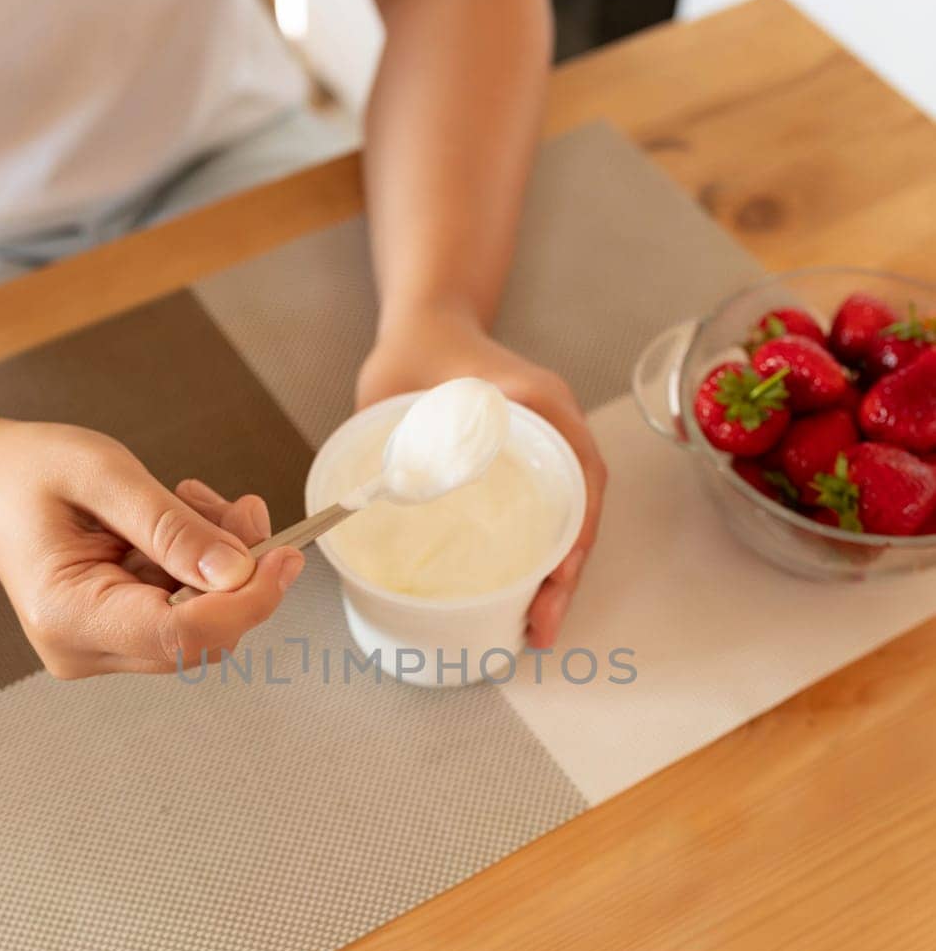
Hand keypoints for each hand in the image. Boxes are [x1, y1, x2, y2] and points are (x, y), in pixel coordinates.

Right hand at [0, 419, 302, 676]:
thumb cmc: (29, 472)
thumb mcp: (104, 476)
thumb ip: (172, 526)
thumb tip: (239, 571)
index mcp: (68, 616)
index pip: (182, 636)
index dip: (247, 601)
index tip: (287, 554)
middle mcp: (84, 649)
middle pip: (201, 636)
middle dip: (239, 573)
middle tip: (242, 506)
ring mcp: (101, 649)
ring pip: (202, 624)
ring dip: (221, 563)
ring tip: (195, 500)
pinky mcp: (119, 636)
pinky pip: (186, 612)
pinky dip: (200, 567)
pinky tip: (181, 521)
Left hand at [357, 308, 605, 645]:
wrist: (428, 323)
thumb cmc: (415, 348)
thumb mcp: (395, 384)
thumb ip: (385, 431)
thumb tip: (368, 499)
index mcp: (536, 403)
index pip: (579, 472)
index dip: (574, 528)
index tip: (559, 573)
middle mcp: (554, 428)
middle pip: (581, 510)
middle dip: (567, 574)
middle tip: (542, 626)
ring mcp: (546, 450)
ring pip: (570, 521)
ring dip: (558, 575)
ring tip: (537, 626)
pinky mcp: (529, 470)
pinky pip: (549, 516)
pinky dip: (542, 558)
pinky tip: (523, 596)